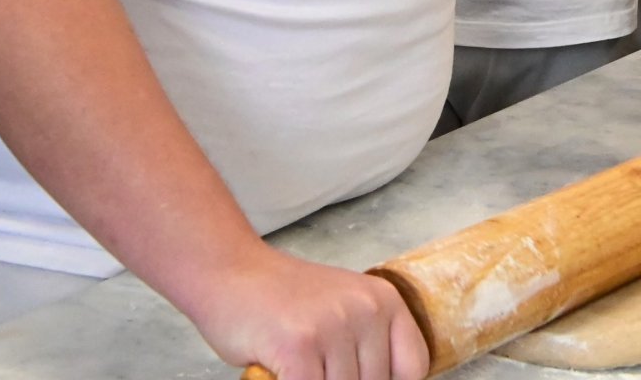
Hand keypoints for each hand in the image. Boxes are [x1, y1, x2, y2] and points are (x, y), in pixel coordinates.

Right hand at [194, 247, 428, 379]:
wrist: (228, 271)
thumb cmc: (282, 301)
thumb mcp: (342, 310)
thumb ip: (366, 345)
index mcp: (383, 300)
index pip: (412, 368)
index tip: (358, 376)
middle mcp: (365, 309)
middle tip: (314, 365)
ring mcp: (333, 326)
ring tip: (296, 364)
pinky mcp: (300, 345)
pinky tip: (280, 371)